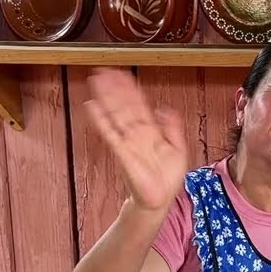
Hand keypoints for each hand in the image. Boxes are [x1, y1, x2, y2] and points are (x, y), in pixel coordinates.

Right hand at [83, 67, 188, 211]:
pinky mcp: (122, 153)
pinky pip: (110, 133)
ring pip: (115, 114)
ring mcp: (128, 142)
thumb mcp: (178, 150)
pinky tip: (92, 106)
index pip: (138, 105)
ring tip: (96, 80)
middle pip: (123, 105)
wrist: (160, 201)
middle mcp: (136, 134)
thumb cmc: (167, 180)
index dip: (130, 90)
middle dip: (114, 88)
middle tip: (103, 70)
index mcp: (151, 132)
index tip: (123, 75)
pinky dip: (100, 120)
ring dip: (105, 97)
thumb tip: (165, 109)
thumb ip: (173, 128)